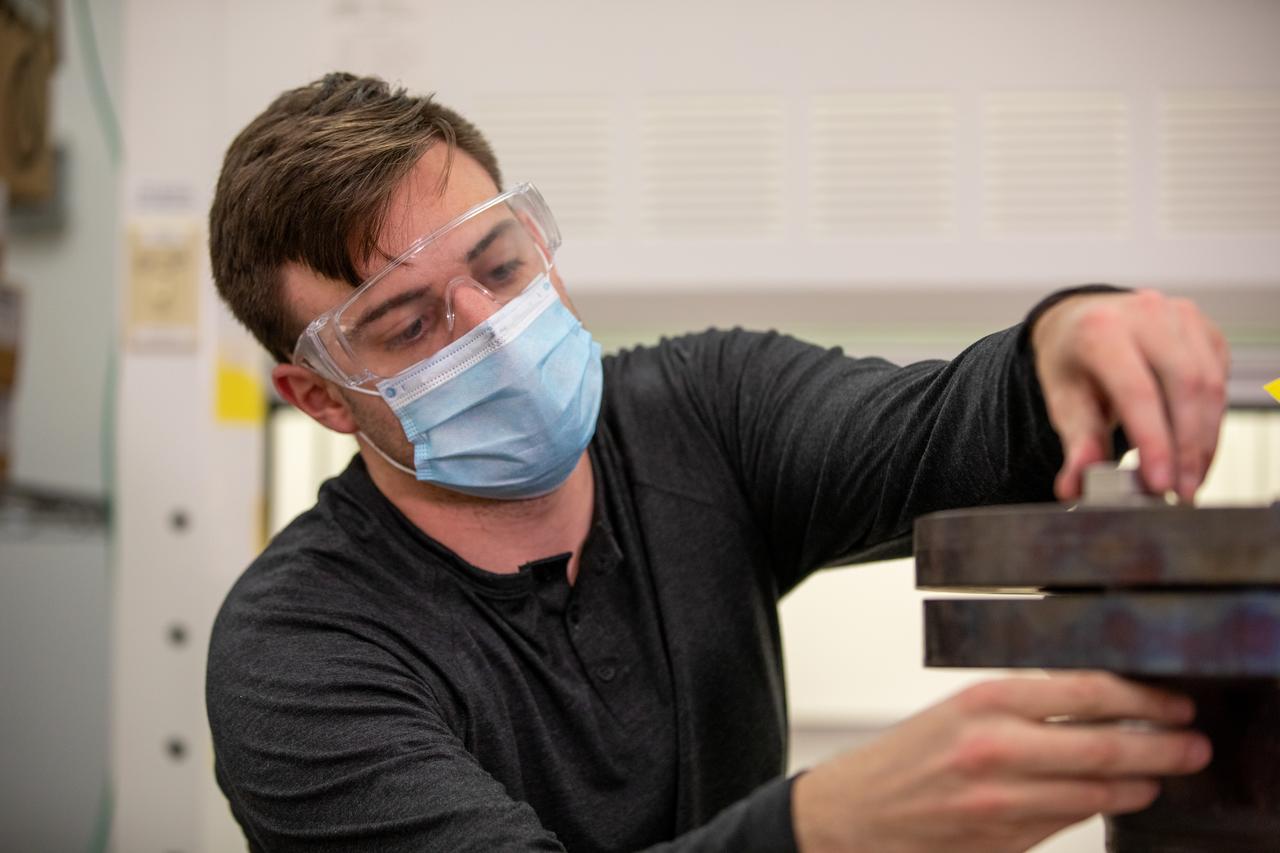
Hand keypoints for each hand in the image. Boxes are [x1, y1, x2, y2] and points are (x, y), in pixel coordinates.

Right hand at [792, 672, 1210, 852]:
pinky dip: (1096, 807)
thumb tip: (1101, 704)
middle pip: (1104, 746)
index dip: (1143, 699)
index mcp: (984, 701)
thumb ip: (1024, 706)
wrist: (855, 813)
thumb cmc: (907, 757)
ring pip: (1095, 792)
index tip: (1175, 702)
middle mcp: (995, 749)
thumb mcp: (960, 710)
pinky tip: (1110, 796)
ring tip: (1161, 775)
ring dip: (1139, 784)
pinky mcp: (1004, 841)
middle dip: (1162, 747)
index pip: (1087, 692)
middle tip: (1194, 745)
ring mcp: (1001, 802)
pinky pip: (1067, 820)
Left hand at [1029, 289, 1228, 500]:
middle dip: (1186, 448)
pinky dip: (1212, 423)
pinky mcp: (1205, 330)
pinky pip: (1219, 381)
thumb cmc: (1072, 361)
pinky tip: (1197, 452)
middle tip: (1180, 493)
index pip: (1136, 390)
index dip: (1153, 441)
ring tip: (1190, 481)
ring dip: (1205, 441)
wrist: (1083, 320)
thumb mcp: (1061, 398)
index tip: (1159, 484)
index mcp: (1100, 329)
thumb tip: (1076, 487)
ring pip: (1210, 386)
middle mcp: (1145, 314)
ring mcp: (1180, 317)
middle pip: (1184, 387)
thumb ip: (1076, 442)